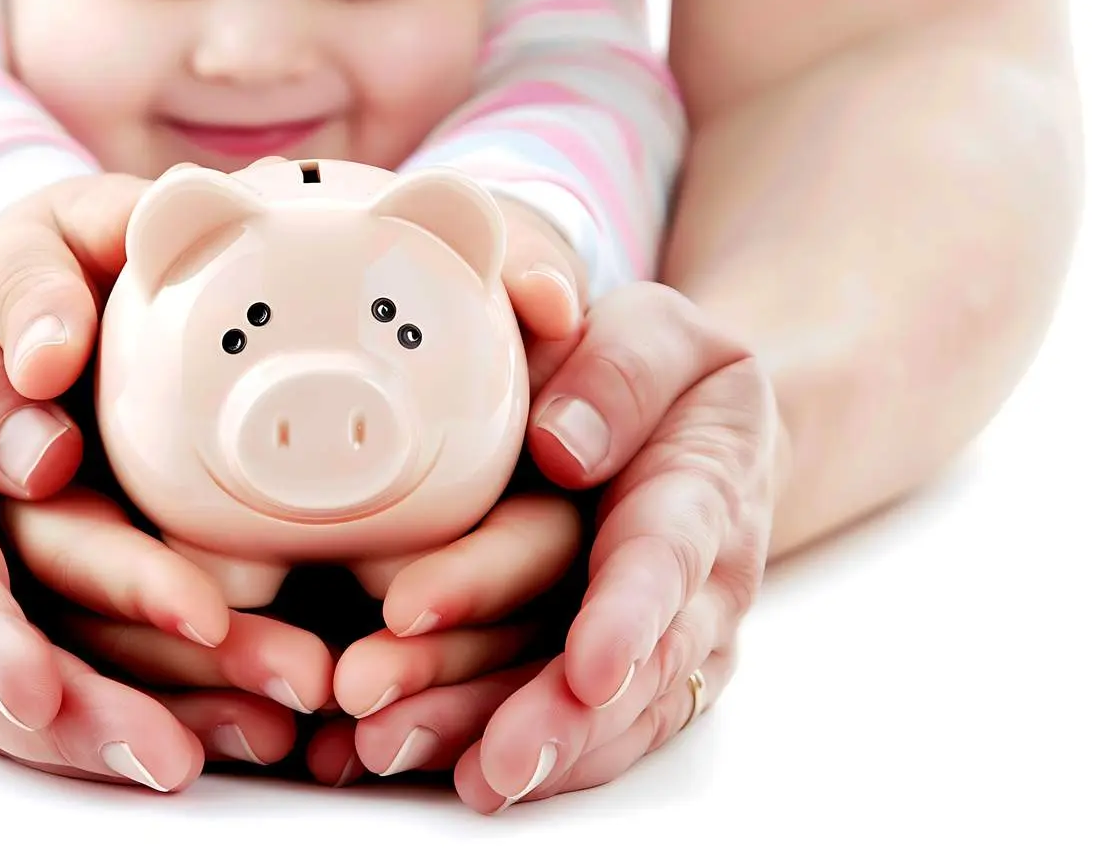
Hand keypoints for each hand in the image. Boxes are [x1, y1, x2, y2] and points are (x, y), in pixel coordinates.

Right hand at [0, 175, 325, 791]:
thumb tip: (46, 441)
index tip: (31, 687)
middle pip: (18, 652)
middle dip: (113, 695)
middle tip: (213, 727)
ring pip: (54, 700)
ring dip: (159, 719)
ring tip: (264, 733)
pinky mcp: (20, 662)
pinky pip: (86, 704)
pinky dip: (170, 716)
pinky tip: (249, 728)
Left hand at [434, 282, 780, 810]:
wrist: (690, 429)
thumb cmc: (656, 373)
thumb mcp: (656, 332)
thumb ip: (619, 371)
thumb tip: (561, 443)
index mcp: (703, 486)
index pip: (665, 555)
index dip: (630, 614)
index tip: (591, 670)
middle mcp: (690, 587)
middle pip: (619, 663)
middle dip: (544, 711)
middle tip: (478, 754)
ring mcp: (651, 643)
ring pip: (582, 711)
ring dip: (491, 737)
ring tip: (392, 751)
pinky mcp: (605, 679)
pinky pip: (562, 731)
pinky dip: (482, 748)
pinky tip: (404, 762)